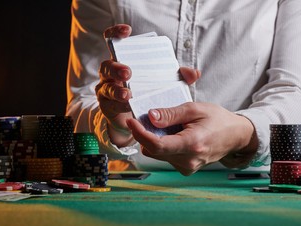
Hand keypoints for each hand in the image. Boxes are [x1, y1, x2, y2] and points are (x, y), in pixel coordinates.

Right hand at [95, 24, 200, 147]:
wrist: (139, 118)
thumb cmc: (149, 93)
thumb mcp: (165, 83)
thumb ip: (180, 77)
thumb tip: (194, 73)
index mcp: (123, 61)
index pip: (115, 41)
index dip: (117, 33)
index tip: (127, 31)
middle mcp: (111, 73)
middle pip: (107, 66)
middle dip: (116, 68)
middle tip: (128, 73)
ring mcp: (106, 89)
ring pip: (106, 87)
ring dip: (117, 90)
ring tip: (128, 94)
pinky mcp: (107, 106)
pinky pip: (109, 104)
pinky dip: (119, 106)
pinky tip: (128, 107)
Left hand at [126, 102, 256, 175]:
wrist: (235, 136)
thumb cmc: (217, 119)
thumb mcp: (195, 109)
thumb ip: (170, 114)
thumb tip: (149, 117)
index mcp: (192, 144)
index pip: (157, 145)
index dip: (140, 133)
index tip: (131, 121)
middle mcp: (189, 160)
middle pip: (153, 150)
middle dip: (146, 135)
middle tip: (149, 118)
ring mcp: (187, 168)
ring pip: (157, 155)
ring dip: (155, 140)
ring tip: (170, 127)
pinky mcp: (186, 169)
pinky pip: (165, 157)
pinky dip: (164, 146)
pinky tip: (175, 136)